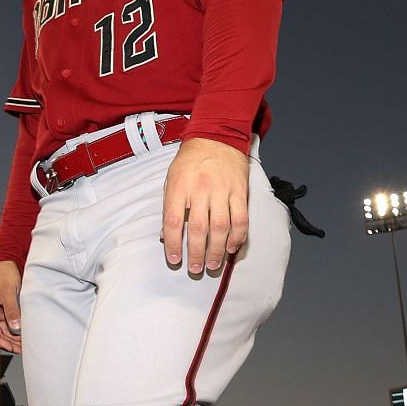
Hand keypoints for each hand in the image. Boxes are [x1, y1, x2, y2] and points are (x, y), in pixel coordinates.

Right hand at [0, 261, 21, 352]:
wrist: (6, 261)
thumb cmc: (4, 273)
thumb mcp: (9, 292)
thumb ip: (12, 311)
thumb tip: (15, 328)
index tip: (9, 347)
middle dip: (6, 342)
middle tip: (20, 349)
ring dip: (10, 338)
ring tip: (23, 345)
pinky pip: (4, 324)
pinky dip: (12, 330)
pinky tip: (21, 335)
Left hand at [162, 138, 249, 275]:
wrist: (217, 136)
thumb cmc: (191, 160)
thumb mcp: (171, 179)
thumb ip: (169, 207)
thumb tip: (165, 236)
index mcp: (179, 186)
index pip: (173, 221)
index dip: (173, 244)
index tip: (174, 260)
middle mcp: (201, 189)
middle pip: (198, 228)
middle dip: (196, 253)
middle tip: (195, 269)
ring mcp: (222, 190)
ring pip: (221, 227)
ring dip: (217, 250)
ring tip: (213, 265)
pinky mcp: (240, 191)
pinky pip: (241, 218)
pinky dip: (238, 236)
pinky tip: (233, 248)